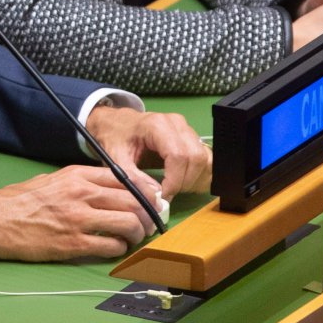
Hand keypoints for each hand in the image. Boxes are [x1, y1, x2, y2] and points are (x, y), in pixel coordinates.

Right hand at [0, 165, 158, 260]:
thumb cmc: (19, 199)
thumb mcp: (52, 178)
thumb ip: (79, 181)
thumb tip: (104, 188)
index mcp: (77, 175)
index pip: (124, 178)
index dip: (144, 189)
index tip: (152, 198)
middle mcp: (82, 194)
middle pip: (133, 200)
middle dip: (147, 213)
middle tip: (149, 222)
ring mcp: (79, 219)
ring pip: (128, 223)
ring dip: (138, 232)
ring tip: (134, 237)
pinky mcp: (73, 244)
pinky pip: (111, 245)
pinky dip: (120, 248)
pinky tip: (116, 247)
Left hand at [85, 105, 210, 198]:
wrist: (116, 123)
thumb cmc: (115, 138)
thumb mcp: (116, 160)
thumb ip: (134, 179)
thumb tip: (155, 199)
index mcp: (157, 125)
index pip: (178, 156)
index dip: (175, 181)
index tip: (163, 195)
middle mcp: (177, 123)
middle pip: (196, 157)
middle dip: (185, 182)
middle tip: (168, 194)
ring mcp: (187, 129)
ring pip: (204, 158)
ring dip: (194, 179)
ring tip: (175, 188)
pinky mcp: (191, 136)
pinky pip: (206, 157)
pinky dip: (200, 174)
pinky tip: (185, 182)